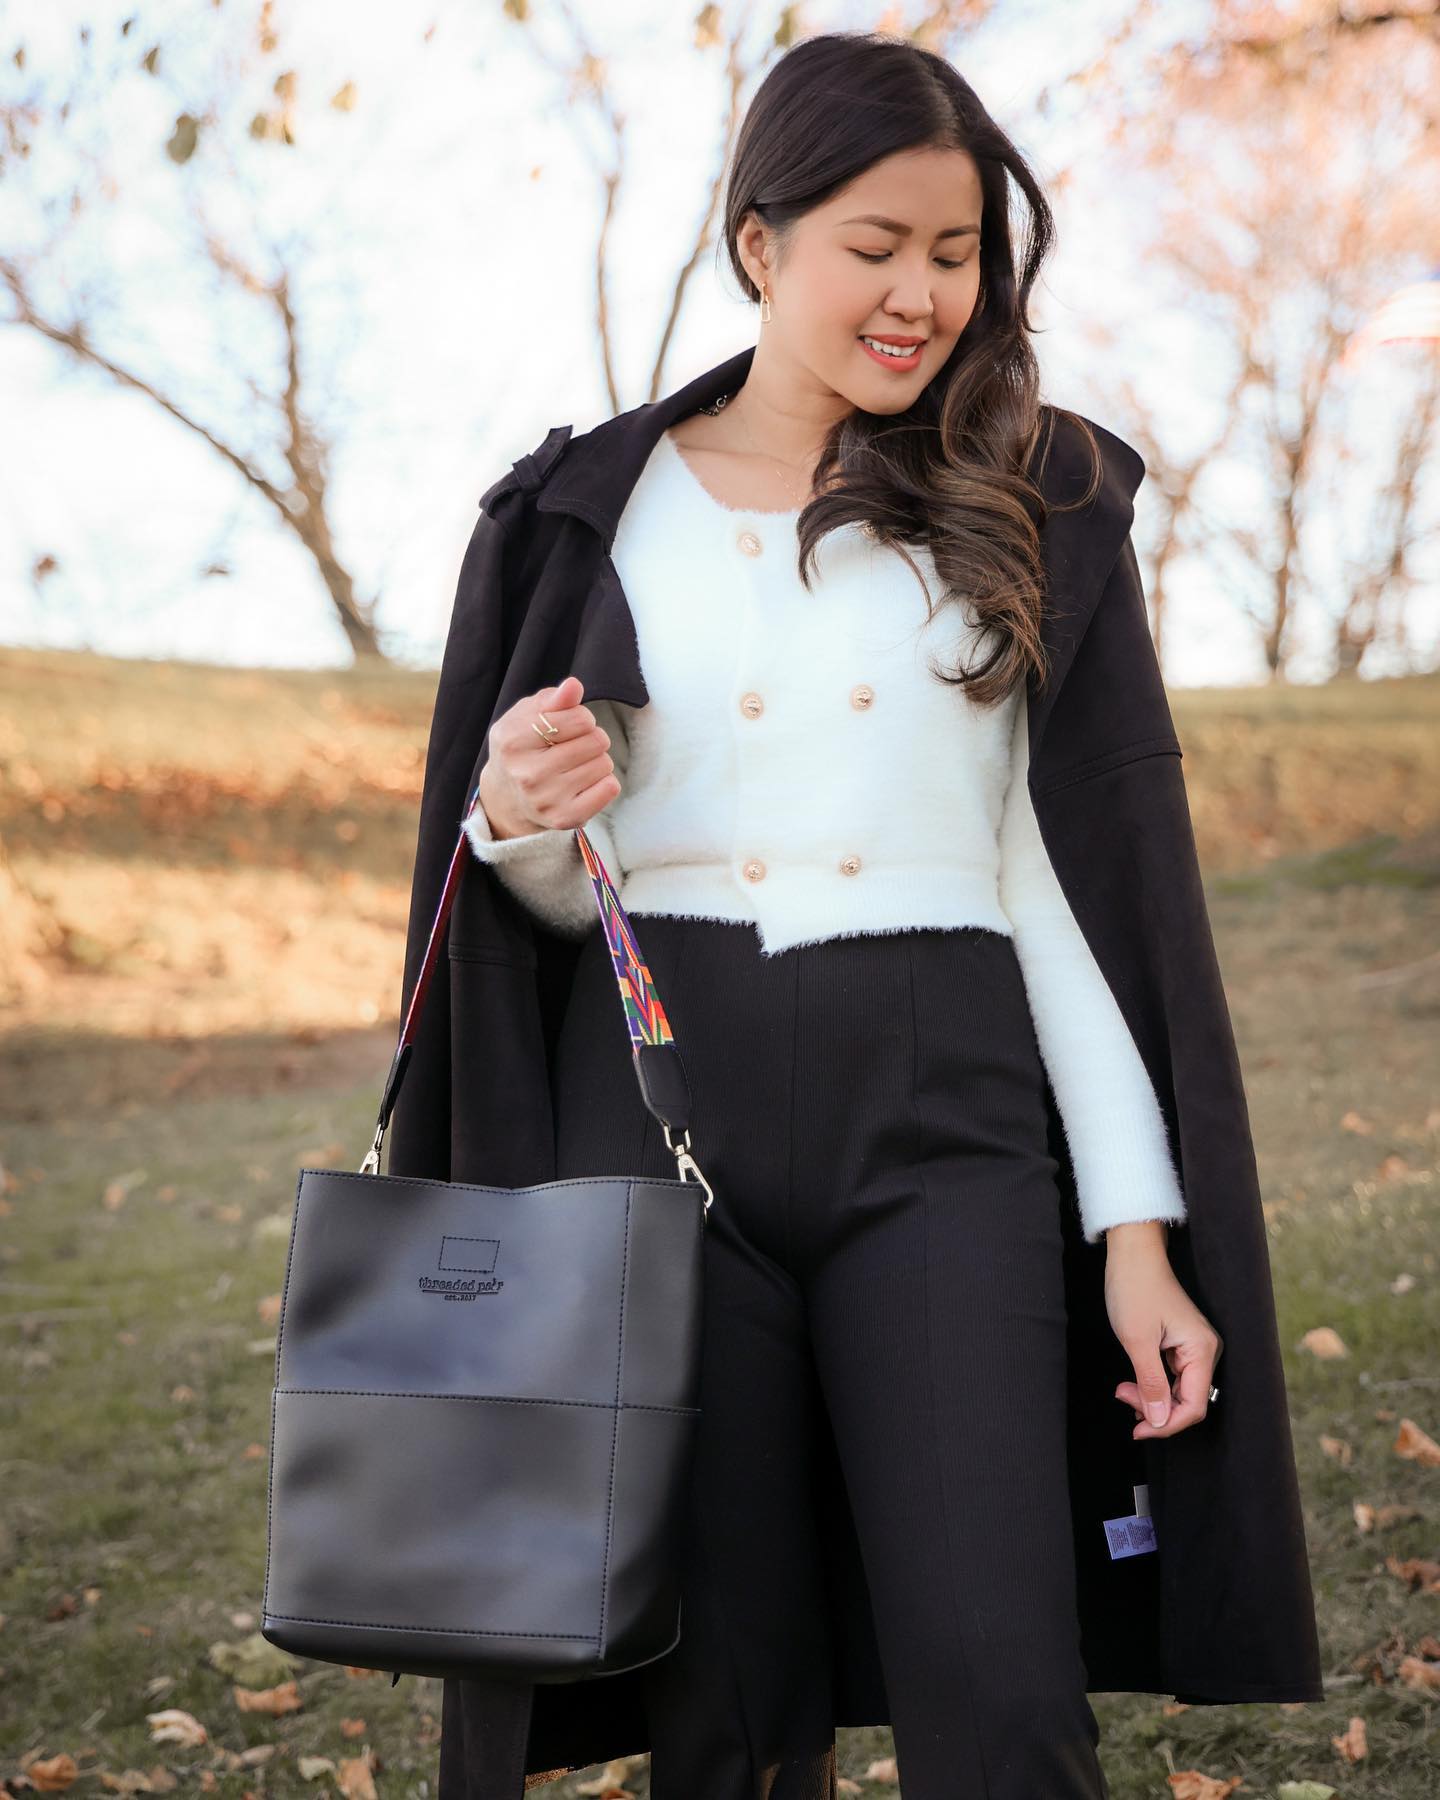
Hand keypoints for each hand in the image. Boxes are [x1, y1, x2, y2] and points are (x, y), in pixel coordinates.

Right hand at [477, 675, 620, 840]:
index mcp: (513, 740)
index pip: (578, 719)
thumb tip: (573, 686)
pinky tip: (584, 783)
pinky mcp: (566, 818)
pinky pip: (610, 788)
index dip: (582, 718)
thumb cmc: (523, 747)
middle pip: (595, 741)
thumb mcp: (527, 716)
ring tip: (575, 766)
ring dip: (597, 760)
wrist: (507, 798)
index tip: (570, 726)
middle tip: (574, 747)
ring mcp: (547, 800)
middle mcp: (527, 773)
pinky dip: (604, 782)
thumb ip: (552, 699)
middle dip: (591, 738)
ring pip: (604, 764)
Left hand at [1104, 1223, 1222, 1438]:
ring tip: (1124, 1392)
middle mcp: (1205, 1350)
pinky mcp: (1181, 1342)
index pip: (1193, 1406)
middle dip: (1156, 1409)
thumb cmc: (1135, 1288)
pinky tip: (1134, 1385)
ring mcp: (1193, 1346)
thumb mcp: (1138, 1340)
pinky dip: (1153, 1384)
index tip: (1138, 1429)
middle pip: (1187, 1401)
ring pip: (1179, 1390)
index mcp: (1202, 1350)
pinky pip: (1173, 1376)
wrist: (1132, 1254)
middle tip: (1123, 1399)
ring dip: (1152, 1397)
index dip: (1167, 1424)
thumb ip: (1150, 1383)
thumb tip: (1158, 1421)